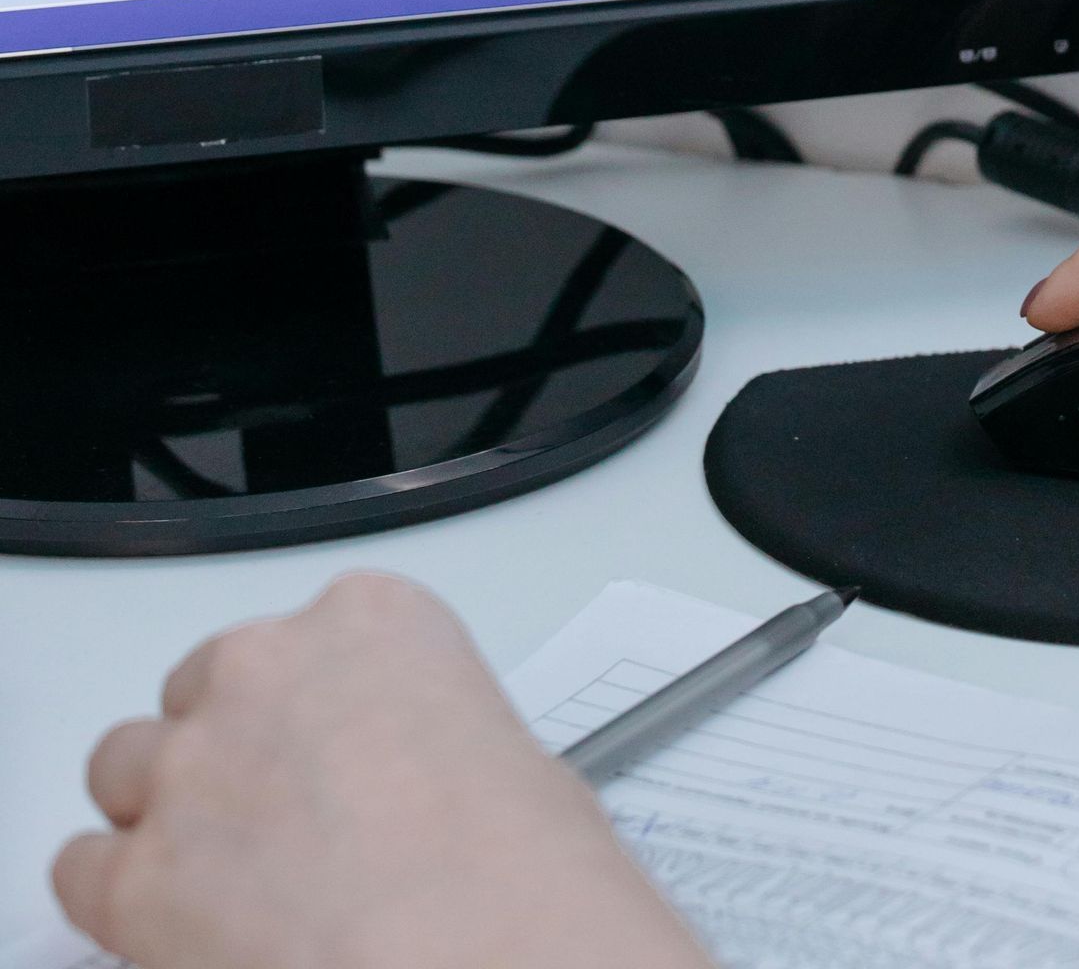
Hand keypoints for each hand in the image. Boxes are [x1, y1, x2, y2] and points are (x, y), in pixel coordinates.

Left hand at [53, 572, 713, 968]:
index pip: (301, 637)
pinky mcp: (140, 876)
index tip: (325, 753)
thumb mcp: (504, 749)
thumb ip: (422, 733)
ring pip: (126, 765)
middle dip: (227, 751)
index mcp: (369, 619)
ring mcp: (192, 767)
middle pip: (203, 689)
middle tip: (276, 822)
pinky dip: (115, 896)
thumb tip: (410, 788)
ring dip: (163, 812)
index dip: (308, 709)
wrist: (484, 949)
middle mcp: (266, 670)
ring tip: (222, 879)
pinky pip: (81, 869)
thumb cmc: (520, 870)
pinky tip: (173, 927)